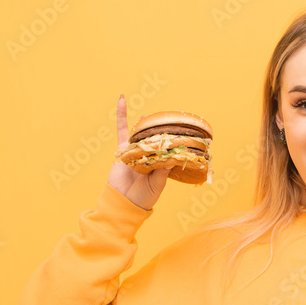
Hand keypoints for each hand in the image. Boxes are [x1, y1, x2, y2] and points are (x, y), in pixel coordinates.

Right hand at [107, 95, 170, 210]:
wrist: (123, 203)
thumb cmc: (143, 197)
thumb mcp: (157, 185)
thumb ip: (163, 171)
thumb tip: (172, 157)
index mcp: (161, 163)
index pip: (169, 146)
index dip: (174, 138)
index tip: (184, 129)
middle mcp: (149, 155)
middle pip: (156, 138)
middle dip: (161, 129)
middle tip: (169, 118)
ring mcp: (136, 151)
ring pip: (141, 133)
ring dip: (145, 122)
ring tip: (151, 113)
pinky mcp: (122, 149)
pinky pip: (122, 130)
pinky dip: (121, 115)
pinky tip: (122, 101)